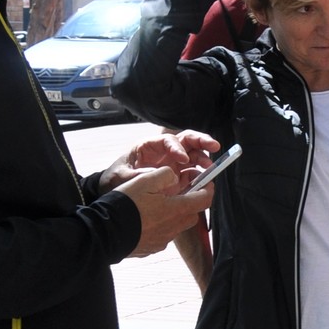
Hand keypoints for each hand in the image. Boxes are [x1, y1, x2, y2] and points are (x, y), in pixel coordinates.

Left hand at [99, 130, 220, 192]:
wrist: (114, 189)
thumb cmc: (116, 177)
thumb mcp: (121, 176)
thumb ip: (136, 175)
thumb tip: (153, 175)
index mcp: (149, 146)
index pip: (167, 140)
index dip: (177, 147)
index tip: (184, 158)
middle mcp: (164, 151)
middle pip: (186, 140)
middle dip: (201, 141)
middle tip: (214, 146)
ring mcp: (172, 162)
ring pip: (193, 153)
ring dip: (204, 157)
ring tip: (211, 166)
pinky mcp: (177, 174)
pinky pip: (192, 171)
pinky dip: (200, 174)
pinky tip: (204, 180)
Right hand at [117, 164, 214, 257]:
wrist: (105, 233)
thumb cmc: (125, 205)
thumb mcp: (145, 180)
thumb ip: (165, 175)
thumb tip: (175, 177)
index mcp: (176, 209)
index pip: (205, 199)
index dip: (208, 188)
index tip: (206, 181)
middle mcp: (174, 227)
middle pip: (193, 213)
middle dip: (191, 201)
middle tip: (181, 191)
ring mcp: (163, 240)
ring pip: (178, 225)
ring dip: (174, 214)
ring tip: (159, 204)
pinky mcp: (152, 247)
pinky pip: (164, 235)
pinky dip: (161, 225)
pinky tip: (146, 219)